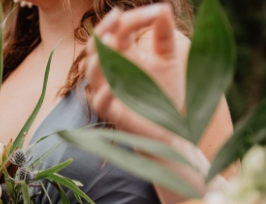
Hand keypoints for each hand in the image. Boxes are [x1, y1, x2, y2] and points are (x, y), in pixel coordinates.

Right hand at [87, 4, 186, 142]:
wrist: (172, 129)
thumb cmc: (166, 94)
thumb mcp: (168, 59)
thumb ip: (163, 35)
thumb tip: (163, 8)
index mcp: (124, 56)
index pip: (120, 31)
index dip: (134, 18)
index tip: (157, 11)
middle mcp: (112, 72)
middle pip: (97, 47)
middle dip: (103, 30)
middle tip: (117, 15)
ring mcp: (110, 93)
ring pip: (93, 73)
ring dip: (99, 58)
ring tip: (110, 42)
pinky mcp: (114, 115)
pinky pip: (101, 104)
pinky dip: (103, 95)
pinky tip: (111, 87)